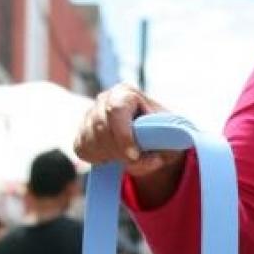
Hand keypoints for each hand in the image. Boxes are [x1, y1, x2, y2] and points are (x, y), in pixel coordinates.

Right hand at [74, 83, 185, 205]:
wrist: (152, 139)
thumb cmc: (164, 134)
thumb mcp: (171, 137)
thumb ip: (163, 145)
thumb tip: (149, 158)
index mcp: (126, 93)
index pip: (116, 110)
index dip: (123, 135)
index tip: (134, 155)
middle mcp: (103, 99)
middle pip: (101, 129)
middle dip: (118, 151)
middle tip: (135, 161)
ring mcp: (90, 114)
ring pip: (90, 141)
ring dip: (110, 156)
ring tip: (127, 157)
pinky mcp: (82, 131)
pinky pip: (82, 149)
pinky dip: (98, 159)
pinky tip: (113, 157)